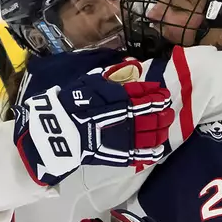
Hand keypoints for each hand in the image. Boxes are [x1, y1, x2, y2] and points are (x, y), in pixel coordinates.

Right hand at [14, 63, 174, 185]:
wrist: (53, 131)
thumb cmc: (69, 103)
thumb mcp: (89, 83)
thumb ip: (109, 78)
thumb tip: (130, 67)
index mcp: (114, 98)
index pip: (141, 96)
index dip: (155, 95)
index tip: (163, 94)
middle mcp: (121, 117)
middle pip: (149, 115)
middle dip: (161, 113)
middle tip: (168, 111)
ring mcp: (119, 137)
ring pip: (147, 134)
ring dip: (159, 130)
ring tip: (165, 128)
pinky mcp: (114, 155)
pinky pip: (136, 155)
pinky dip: (150, 153)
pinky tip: (159, 151)